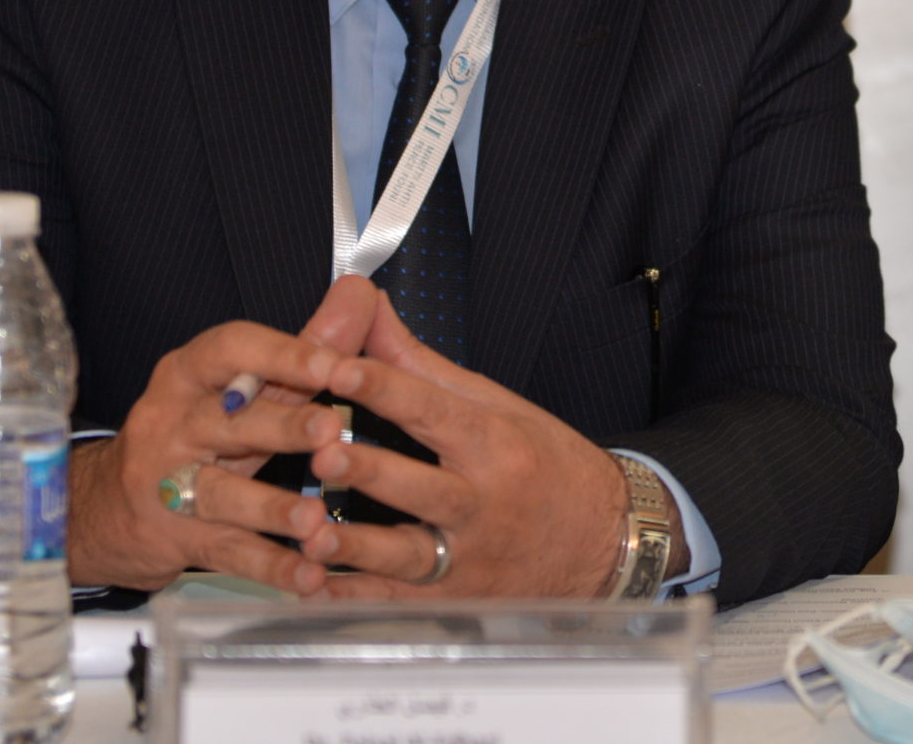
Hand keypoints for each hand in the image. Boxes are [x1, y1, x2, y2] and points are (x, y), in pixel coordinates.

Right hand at [66, 285, 379, 591]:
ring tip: (316, 519)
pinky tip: (310, 576)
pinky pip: (227, 552)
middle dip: (281, 425)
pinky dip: (270, 567)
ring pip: (222, 493)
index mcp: (189, 374)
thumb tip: (361, 293)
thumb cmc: (195, 432)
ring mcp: (166, 484)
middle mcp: (171, 423)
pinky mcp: (173, 538)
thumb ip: (306, 345)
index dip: (283, 355)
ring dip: (272, 508)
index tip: (334, 363)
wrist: (102, 510)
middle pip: (228, 421)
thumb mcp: (242, 385)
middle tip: (330, 429)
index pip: (231, 350)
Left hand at [300, 278, 687, 598]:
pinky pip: (396, 603)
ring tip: (309, 537)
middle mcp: (483, 503)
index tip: (339, 369)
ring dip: (356, 548)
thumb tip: (373, 310)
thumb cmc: (549, 466)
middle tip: (321, 454)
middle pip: (420, 487)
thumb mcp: (500, 407)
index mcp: (497, 445)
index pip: (434, 411)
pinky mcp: (453, 599)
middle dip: (369, 472)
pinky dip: (354, 599)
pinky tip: (313, 588)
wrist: (603, 543)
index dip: (385, 389)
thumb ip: (424, 366)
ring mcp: (468, 558)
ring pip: (406, 555)